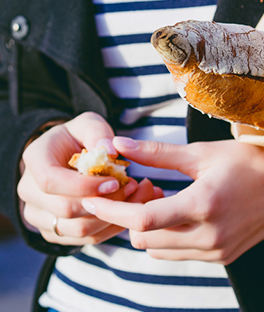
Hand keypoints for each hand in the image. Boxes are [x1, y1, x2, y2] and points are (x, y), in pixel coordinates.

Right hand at [17, 112, 159, 244]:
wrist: (67, 156)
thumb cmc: (79, 138)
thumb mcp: (89, 124)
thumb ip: (98, 133)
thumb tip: (110, 150)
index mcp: (35, 161)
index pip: (51, 182)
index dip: (85, 186)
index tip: (115, 181)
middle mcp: (30, 192)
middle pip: (66, 210)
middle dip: (106, 201)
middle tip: (133, 185)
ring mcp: (40, 216)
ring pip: (79, 230)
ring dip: (113, 215)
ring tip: (134, 194)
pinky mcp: (56, 232)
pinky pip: (88, 239)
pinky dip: (113, 226)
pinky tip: (128, 208)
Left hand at [82, 137, 263, 263]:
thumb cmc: (252, 162)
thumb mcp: (204, 152)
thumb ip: (158, 153)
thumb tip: (120, 144)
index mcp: (203, 205)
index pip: (142, 219)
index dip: (111, 209)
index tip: (93, 198)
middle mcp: (209, 236)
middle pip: (144, 240)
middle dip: (132, 216)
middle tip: (145, 187)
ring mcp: (216, 251)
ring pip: (158, 251)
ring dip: (150, 229)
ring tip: (165, 198)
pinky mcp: (222, 257)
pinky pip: (179, 253)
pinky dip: (170, 236)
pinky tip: (182, 212)